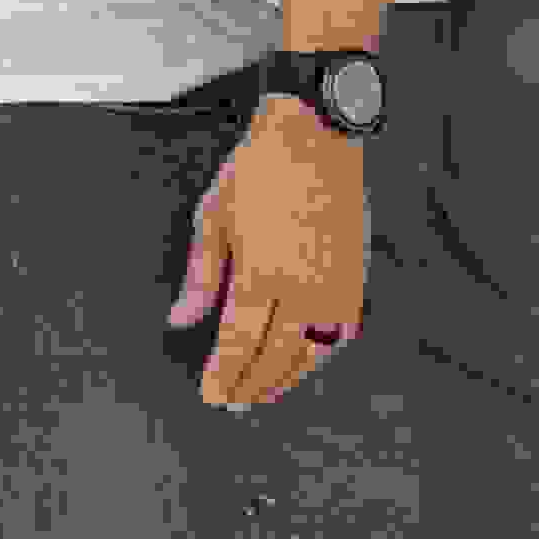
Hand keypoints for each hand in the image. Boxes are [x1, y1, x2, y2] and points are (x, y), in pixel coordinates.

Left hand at [170, 101, 363, 412]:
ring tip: (263, 391)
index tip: (210, 394)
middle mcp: (303, 290)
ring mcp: (336, 287)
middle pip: (275, 358)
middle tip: (232, 402)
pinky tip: (305, 362)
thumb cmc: (257, 171)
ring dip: (287, 379)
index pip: (238, 344)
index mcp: (261, 275)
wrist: (315, 137)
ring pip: (312, 354)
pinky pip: (342, 335)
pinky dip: (322, 357)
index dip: (224, 376)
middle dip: (251, 385)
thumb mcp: (212, 218)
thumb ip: (201, 278)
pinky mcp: (357, 280)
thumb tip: (180, 320)